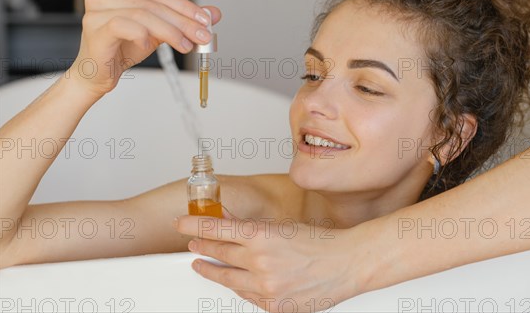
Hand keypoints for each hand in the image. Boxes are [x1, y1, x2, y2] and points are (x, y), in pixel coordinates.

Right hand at [68, 0, 220, 95]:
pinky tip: (150, 45)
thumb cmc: (123, 48)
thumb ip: (183, 20)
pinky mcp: (95, 27)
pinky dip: (142, 35)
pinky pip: (124, 25)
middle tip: (201, 35)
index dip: (185, 6)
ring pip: (143, 14)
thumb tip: (213, 13)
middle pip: (154, 3)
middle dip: (183, 21)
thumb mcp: (160, 31)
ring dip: (170, 31)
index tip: (205, 20)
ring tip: (186, 45)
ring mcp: (97, 9)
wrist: (99, 73)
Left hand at [174, 216, 367, 312]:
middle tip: (192, 244)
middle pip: (218, 253)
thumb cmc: (321, 243)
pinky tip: (235, 282)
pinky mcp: (274, 305)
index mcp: (262, 235)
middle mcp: (260, 261)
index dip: (194, 226)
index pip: (216, 229)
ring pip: (227, 278)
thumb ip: (252, 228)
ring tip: (203, 265)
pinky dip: (239, 287)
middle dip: (202, 247)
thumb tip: (227, 224)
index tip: (181, 224)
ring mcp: (266, 286)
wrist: (347, 264)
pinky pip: (247, 296)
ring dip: (213, 270)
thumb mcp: (283, 227)